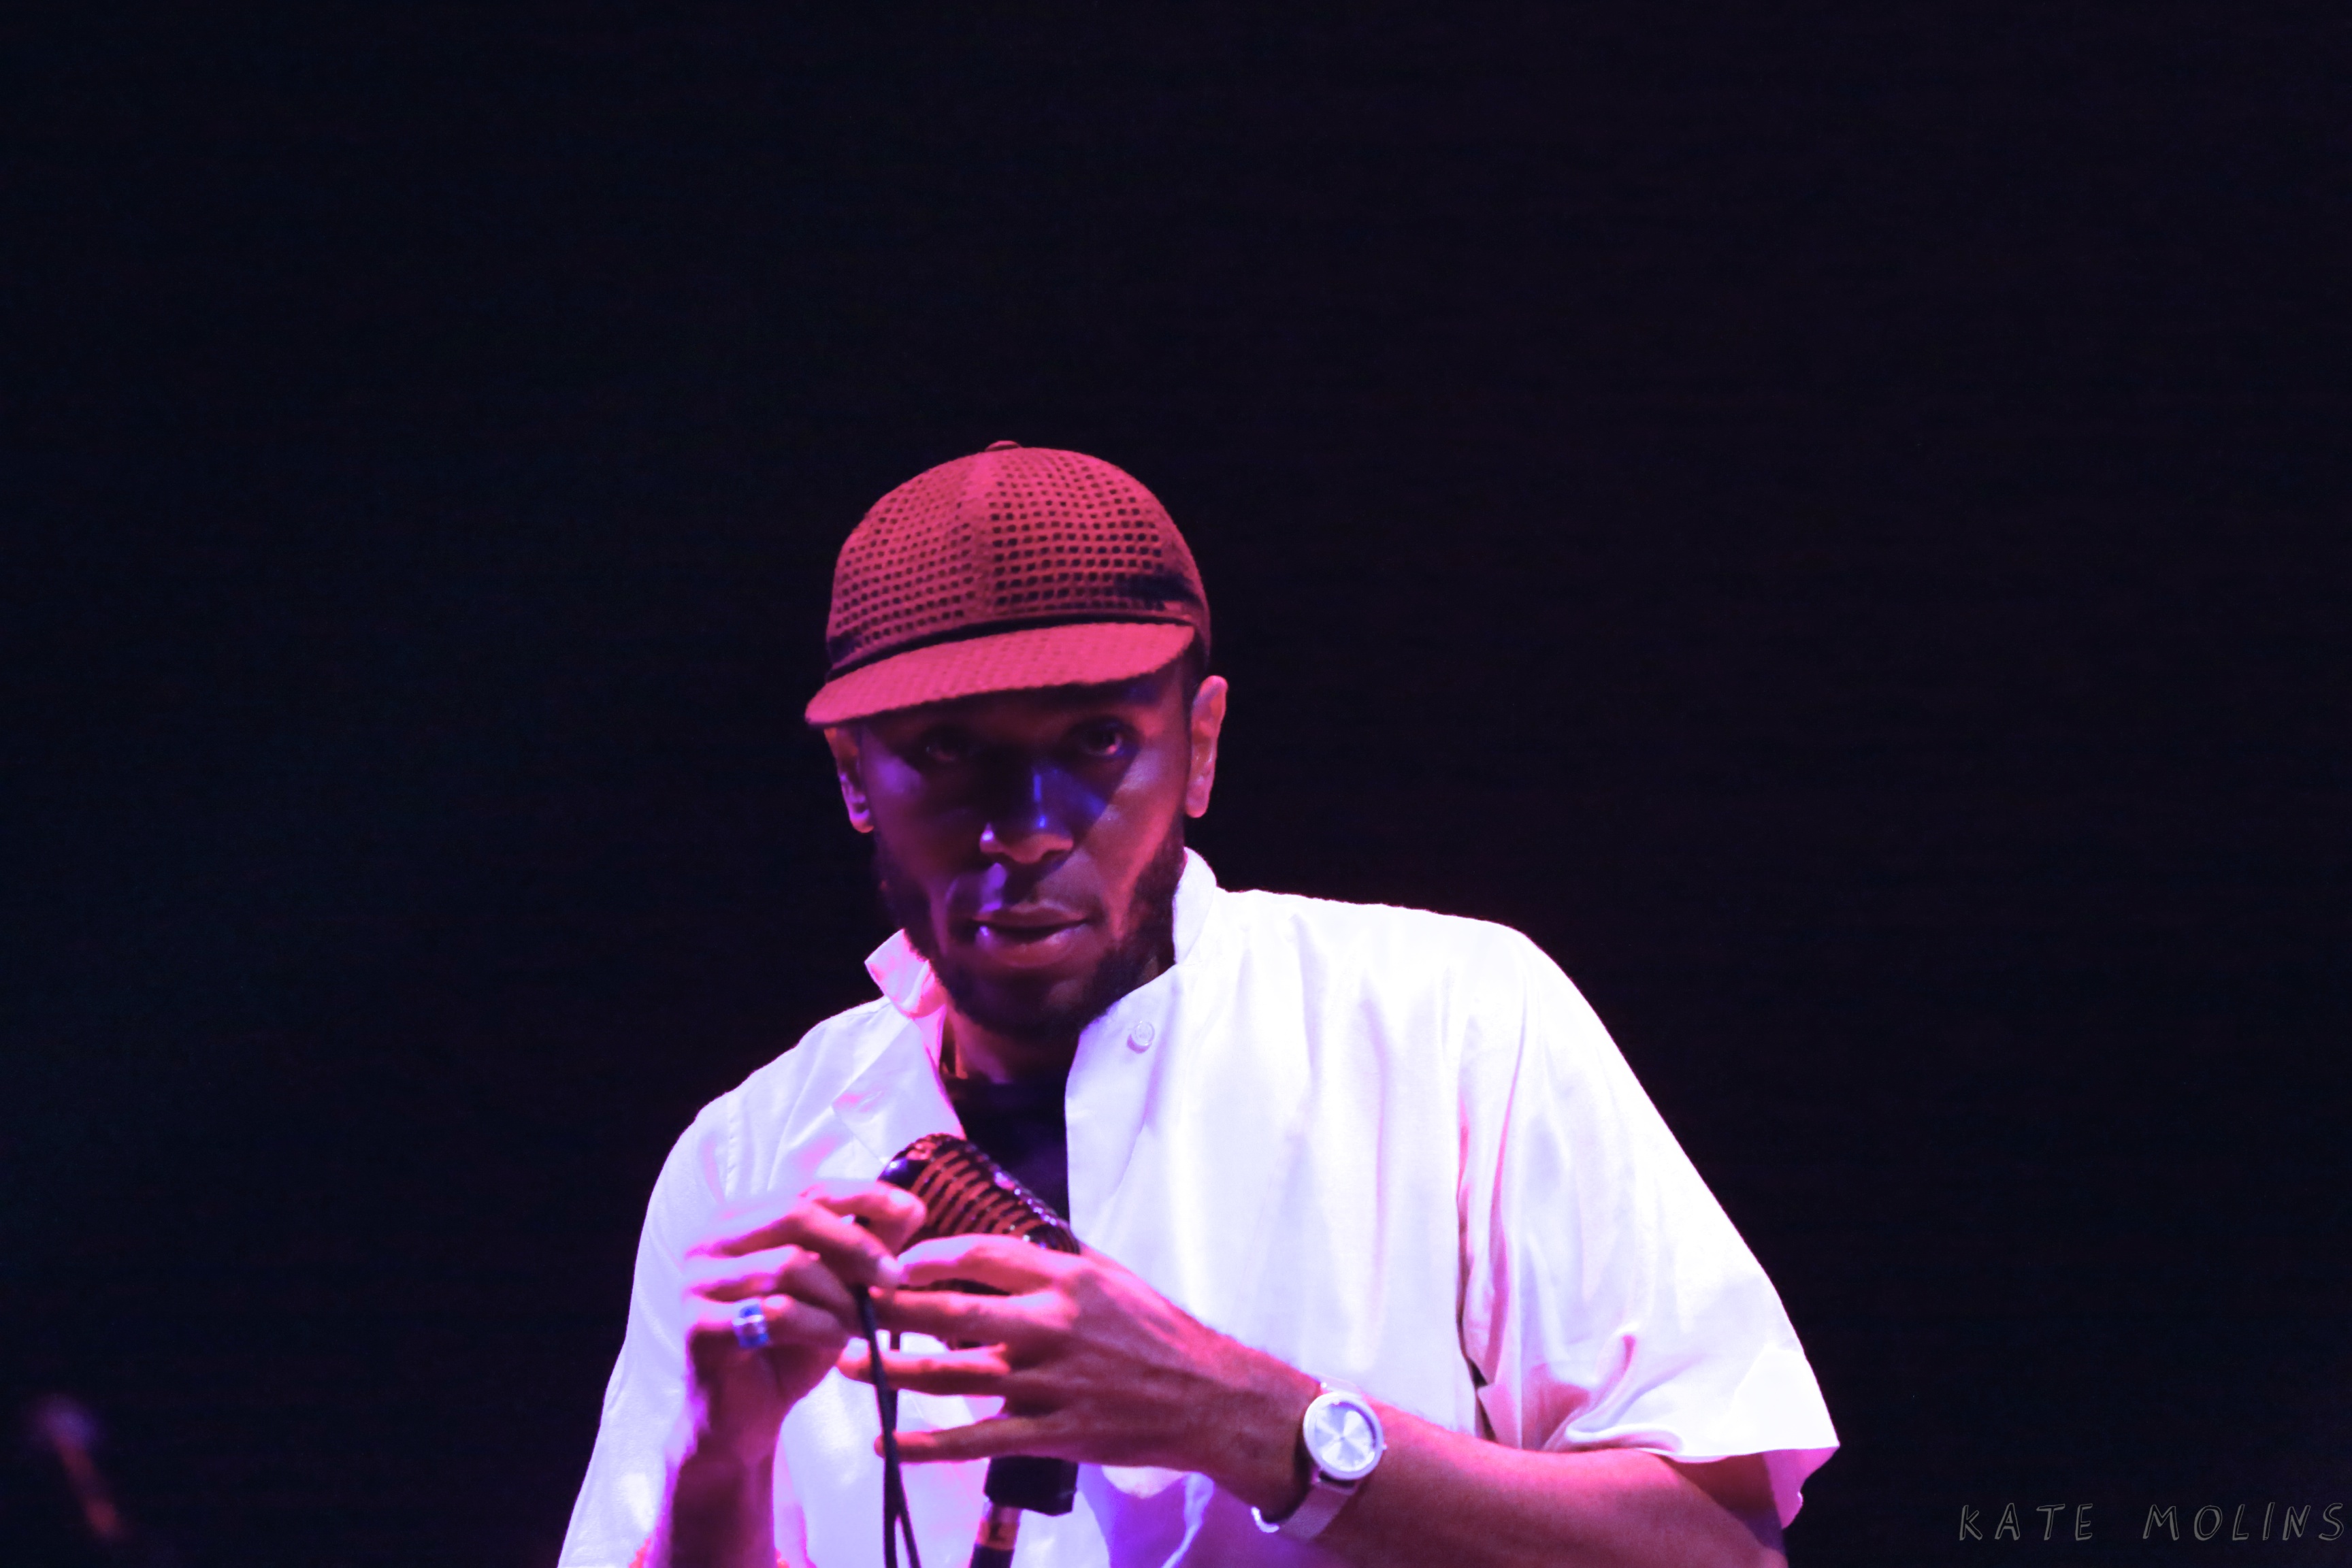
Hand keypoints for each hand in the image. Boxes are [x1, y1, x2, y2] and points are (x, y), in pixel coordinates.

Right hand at [678, 1180, 926, 1464]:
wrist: (744, 1418)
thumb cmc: (791, 1345)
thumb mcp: (835, 1288)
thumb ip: (865, 1247)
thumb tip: (912, 1207)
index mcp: (740, 1218)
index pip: (810, 1189)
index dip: (866, 1196)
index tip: (916, 1211)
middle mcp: (710, 1239)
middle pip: (795, 1215)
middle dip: (856, 1244)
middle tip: (894, 1276)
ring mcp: (697, 1281)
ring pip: (788, 1264)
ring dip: (839, 1294)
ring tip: (864, 1321)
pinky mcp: (697, 1326)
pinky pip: (775, 1313)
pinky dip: (819, 1326)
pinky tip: (838, 1342)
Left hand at [837, 1235, 1316, 1507]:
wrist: (1208, 1397)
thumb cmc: (1159, 1332)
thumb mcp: (1113, 1276)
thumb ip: (1059, 1258)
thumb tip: (1009, 1237)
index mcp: (1067, 1279)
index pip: (981, 1254)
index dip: (928, 1257)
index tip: (893, 1261)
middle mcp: (1053, 1325)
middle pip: (953, 1312)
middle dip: (893, 1309)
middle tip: (850, 1304)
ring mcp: (1051, 1384)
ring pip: (955, 1377)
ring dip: (894, 1371)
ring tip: (848, 1366)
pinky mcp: (1052, 1434)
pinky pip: (976, 1440)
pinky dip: (927, 1445)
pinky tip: (888, 1444)